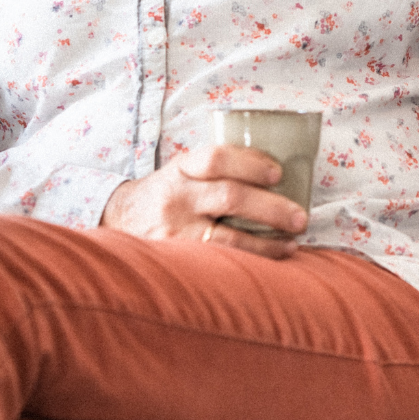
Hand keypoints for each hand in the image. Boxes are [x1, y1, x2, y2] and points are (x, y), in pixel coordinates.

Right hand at [99, 144, 307, 258]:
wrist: (119, 219)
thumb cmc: (167, 192)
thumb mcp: (183, 171)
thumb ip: (217, 169)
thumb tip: (276, 170)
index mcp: (181, 168)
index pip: (216, 158)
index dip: (250, 163)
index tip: (278, 172)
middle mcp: (177, 197)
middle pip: (230, 197)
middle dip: (271, 207)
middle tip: (300, 215)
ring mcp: (175, 231)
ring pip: (228, 236)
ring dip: (267, 240)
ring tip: (293, 240)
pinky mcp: (176, 259)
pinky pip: (220, 261)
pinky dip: (251, 259)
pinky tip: (272, 258)